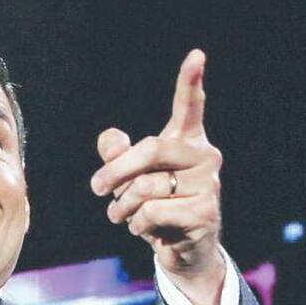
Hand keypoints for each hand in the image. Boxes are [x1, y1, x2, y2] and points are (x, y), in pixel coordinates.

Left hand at [90, 50, 225, 304]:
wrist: (182, 249)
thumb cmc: (155, 204)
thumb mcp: (131, 178)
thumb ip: (118, 155)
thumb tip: (110, 139)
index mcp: (186, 142)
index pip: (189, 108)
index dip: (191, 82)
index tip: (197, 55)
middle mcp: (203, 157)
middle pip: (149, 149)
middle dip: (115, 172)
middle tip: (97, 188)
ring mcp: (208, 185)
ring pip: (145, 189)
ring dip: (122, 208)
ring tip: (127, 217)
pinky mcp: (205, 213)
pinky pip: (152, 214)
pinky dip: (138, 226)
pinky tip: (148, 231)